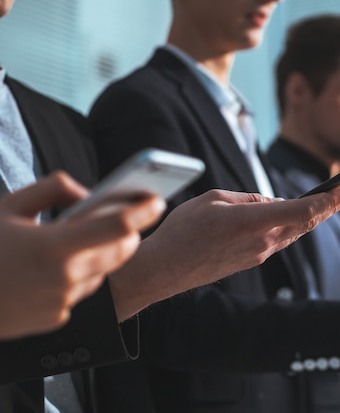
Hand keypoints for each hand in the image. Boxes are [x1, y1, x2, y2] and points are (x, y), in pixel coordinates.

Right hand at [0, 172, 164, 339]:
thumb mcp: (8, 206)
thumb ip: (53, 189)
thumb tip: (87, 193)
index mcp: (52, 247)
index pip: (115, 227)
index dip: (141, 212)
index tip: (157, 199)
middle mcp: (64, 278)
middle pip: (120, 252)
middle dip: (128, 233)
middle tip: (126, 217)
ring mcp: (62, 303)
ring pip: (103, 271)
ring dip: (101, 254)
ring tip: (75, 240)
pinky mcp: (58, 318)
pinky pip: (82, 291)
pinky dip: (79, 275)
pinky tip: (52, 268)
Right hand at [108, 186, 339, 320]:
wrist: (165, 269)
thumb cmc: (183, 230)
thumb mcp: (215, 199)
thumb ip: (247, 199)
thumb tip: (268, 203)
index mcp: (253, 221)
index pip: (301, 211)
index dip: (327, 202)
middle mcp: (262, 241)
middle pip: (304, 223)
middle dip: (328, 208)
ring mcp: (258, 255)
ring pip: (293, 233)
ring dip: (311, 218)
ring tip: (326, 204)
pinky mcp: (250, 261)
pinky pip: (278, 241)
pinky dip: (290, 227)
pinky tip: (291, 218)